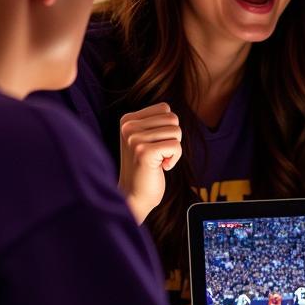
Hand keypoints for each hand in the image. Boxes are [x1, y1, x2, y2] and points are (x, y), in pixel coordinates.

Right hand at [118, 103, 182, 223]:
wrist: (135, 195)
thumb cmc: (146, 167)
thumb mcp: (146, 138)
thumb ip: (155, 122)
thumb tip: (169, 110)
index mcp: (127, 119)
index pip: (165, 108)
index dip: (168, 128)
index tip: (155, 145)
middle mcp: (128, 126)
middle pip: (173, 118)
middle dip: (173, 138)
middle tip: (158, 154)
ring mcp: (134, 139)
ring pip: (177, 132)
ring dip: (174, 149)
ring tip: (158, 160)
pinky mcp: (144, 152)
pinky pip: (176, 146)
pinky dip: (174, 159)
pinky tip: (160, 167)